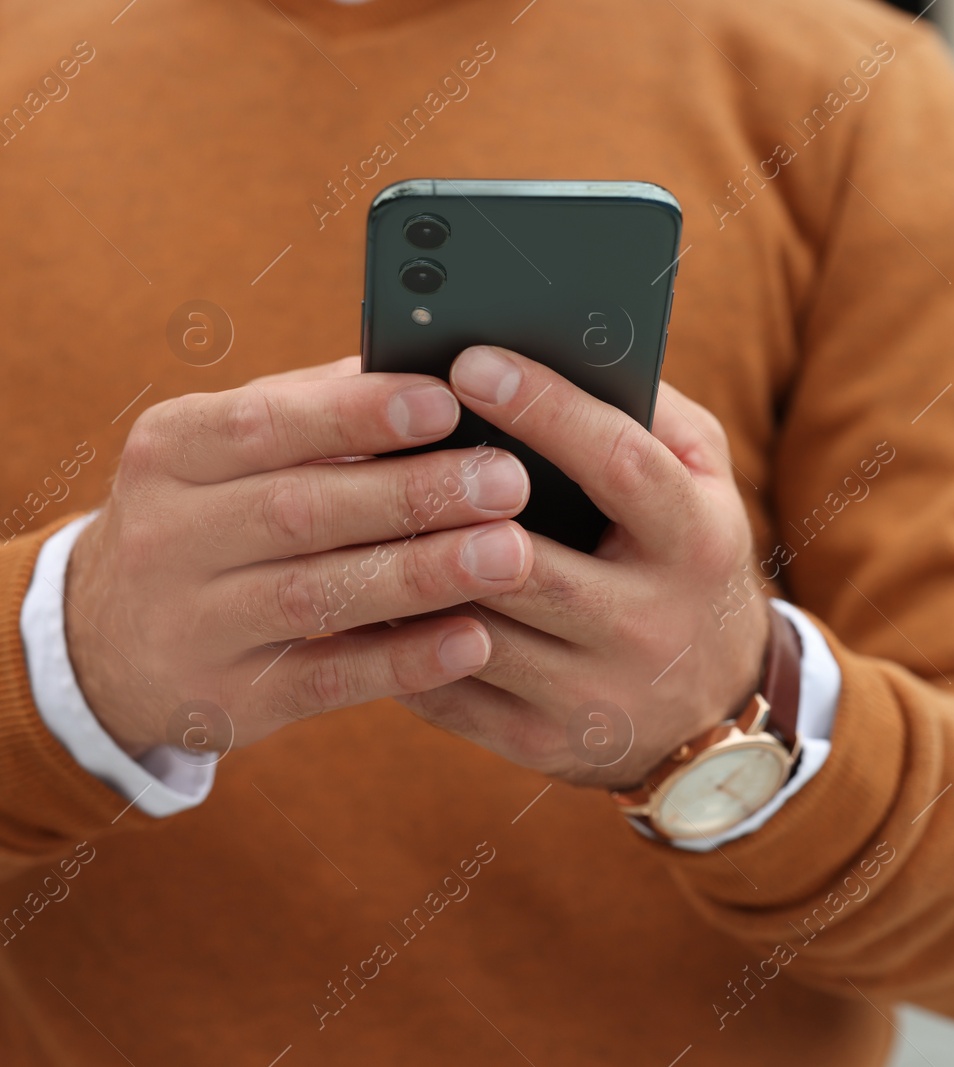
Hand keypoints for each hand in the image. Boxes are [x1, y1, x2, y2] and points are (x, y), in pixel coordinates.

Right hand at [65, 357, 536, 758]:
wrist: (111, 642)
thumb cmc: (216, 515)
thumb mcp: (231, 453)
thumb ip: (320, 409)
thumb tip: (433, 360)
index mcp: (173, 450)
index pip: (264, 423)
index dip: (356, 414)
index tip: (445, 402)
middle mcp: (167, 535)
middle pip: (300, 511)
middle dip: (413, 495)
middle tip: (507, 481)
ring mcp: (192, 625)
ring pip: (316, 596)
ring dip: (421, 575)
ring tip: (510, 555)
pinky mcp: (229, 700)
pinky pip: (327, 678)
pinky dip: (404, 661)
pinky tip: (473, 640)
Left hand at [394, 346, 769, 790]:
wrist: (713, 713)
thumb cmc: (688, 561)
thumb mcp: (705, 482)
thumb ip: (653, 414)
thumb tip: (569, 348)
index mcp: (696, 540)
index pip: (620, 465)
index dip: (545, 409)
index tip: (470, 360)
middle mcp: (651, 624)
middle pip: (528, 561)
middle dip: (445, 500)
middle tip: (374, 436)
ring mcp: (594, 695)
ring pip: (470, 627)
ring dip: (403, 569)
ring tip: (346, 502)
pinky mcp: (540, 744)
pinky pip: (442, 687)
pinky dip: (392, 637)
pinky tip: (357, 586)